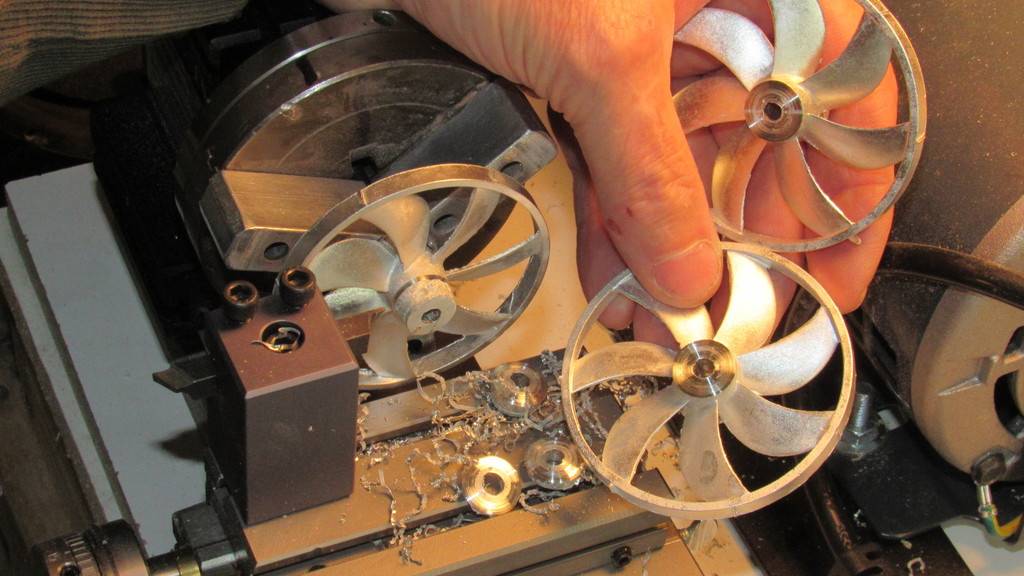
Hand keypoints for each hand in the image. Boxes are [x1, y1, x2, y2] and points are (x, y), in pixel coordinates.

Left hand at [323, 0, 895, 327]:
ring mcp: (656, 50)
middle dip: (741, 246)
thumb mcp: (600, 54)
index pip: (847, 103)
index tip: (832, 278)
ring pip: (684, 166)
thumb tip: (689, 271)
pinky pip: (619, 161)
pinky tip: (615, 277)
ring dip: (671, 249)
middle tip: (728, 318)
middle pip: (761, 151)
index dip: (849, 198)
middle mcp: (722, 18)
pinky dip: (615, 221)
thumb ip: (650, 171)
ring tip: (662, 320)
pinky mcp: (592, 74)